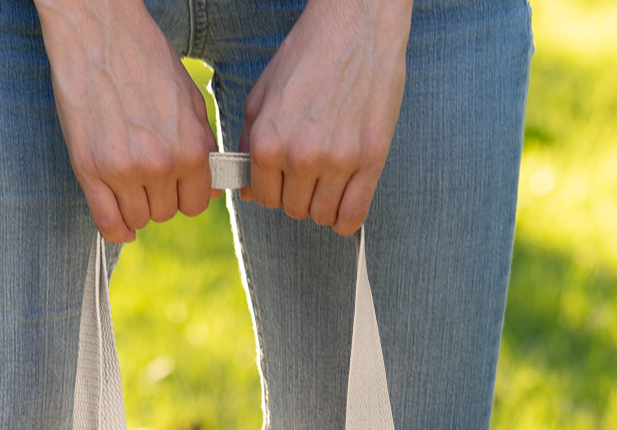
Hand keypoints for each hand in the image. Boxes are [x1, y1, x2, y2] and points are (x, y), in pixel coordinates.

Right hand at [35, 0, 217, 241]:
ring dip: (136, 207)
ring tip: (128, 180)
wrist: (98, 31)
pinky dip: (115, 229)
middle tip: (146, 172)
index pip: (197, 204)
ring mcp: (123, 170)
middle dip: (159, 198)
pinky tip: (120, 225)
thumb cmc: (146, 60)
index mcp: (191, 149)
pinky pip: (107, 222)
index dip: (186, 195)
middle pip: (166, 213)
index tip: (175, 184)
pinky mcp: (90, 169)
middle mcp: (160, 164)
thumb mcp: (189, 100)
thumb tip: (213, 192)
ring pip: (138, 219)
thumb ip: (203, 148)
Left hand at [239, 0, 411, 235]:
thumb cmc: (307, 55)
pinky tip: (345, 206)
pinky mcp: (371, 158)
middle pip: (294, 209)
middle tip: (311, 171)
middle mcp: (300, 156)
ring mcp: (337, 160)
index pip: (264, 198)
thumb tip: (246, 192)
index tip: (285, 176)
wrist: (357, 23)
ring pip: (322, 215)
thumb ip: (250, 145)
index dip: (274, 188)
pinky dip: (347, 219)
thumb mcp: (263, 95)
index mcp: (268, 143)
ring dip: (324, 204)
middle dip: (299, 195)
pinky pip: (354, 214)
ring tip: (329, 181)